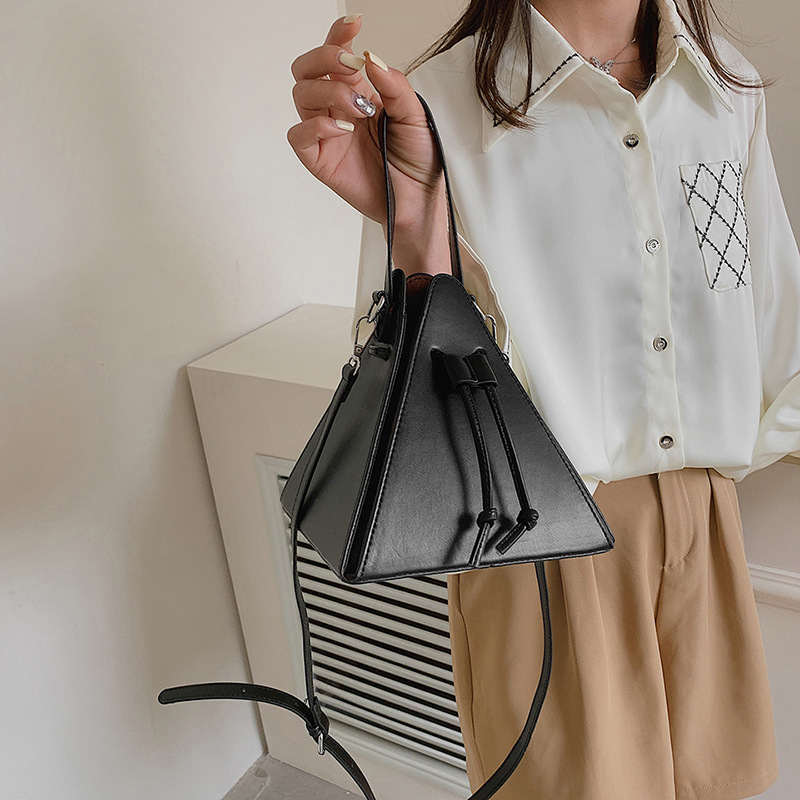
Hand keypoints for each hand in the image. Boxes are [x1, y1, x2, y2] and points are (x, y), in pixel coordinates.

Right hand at [287, 14, 447, 240]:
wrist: (419, 200)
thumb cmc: (417, 160)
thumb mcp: (415, 115)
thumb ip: (394, 86)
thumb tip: (370, 58)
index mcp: (358, 91)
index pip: (336, 55)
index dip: (337, 35)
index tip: (353, 24)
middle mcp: (337, 108)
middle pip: (307, 69)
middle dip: (322, 57)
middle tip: (348, 66)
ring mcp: (326, 134)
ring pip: (301, 95)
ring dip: (329, 92)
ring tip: (359, 109)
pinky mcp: (319, 160)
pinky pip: (298, 135)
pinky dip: (315, 126)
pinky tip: (342, 129)